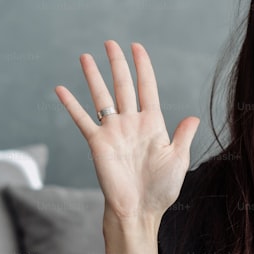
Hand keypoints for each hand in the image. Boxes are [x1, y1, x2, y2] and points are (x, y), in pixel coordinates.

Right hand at [54, 40, 199, 226]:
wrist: (140, 210)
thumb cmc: (161, 189)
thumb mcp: (178, 159)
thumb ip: (183, 136)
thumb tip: (193, 117)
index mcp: (153, 124)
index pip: (147, 88)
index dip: (142, 67)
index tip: (136, 47)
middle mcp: (131, 123)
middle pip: (123, 86)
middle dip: (117, 64)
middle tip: (110, 43)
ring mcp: (113, 131)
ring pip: (102, 97)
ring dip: (94, 76)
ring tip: (86, 56)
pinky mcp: (98, 143)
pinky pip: (83, 120)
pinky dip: (72, 105)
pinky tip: (61, 89)